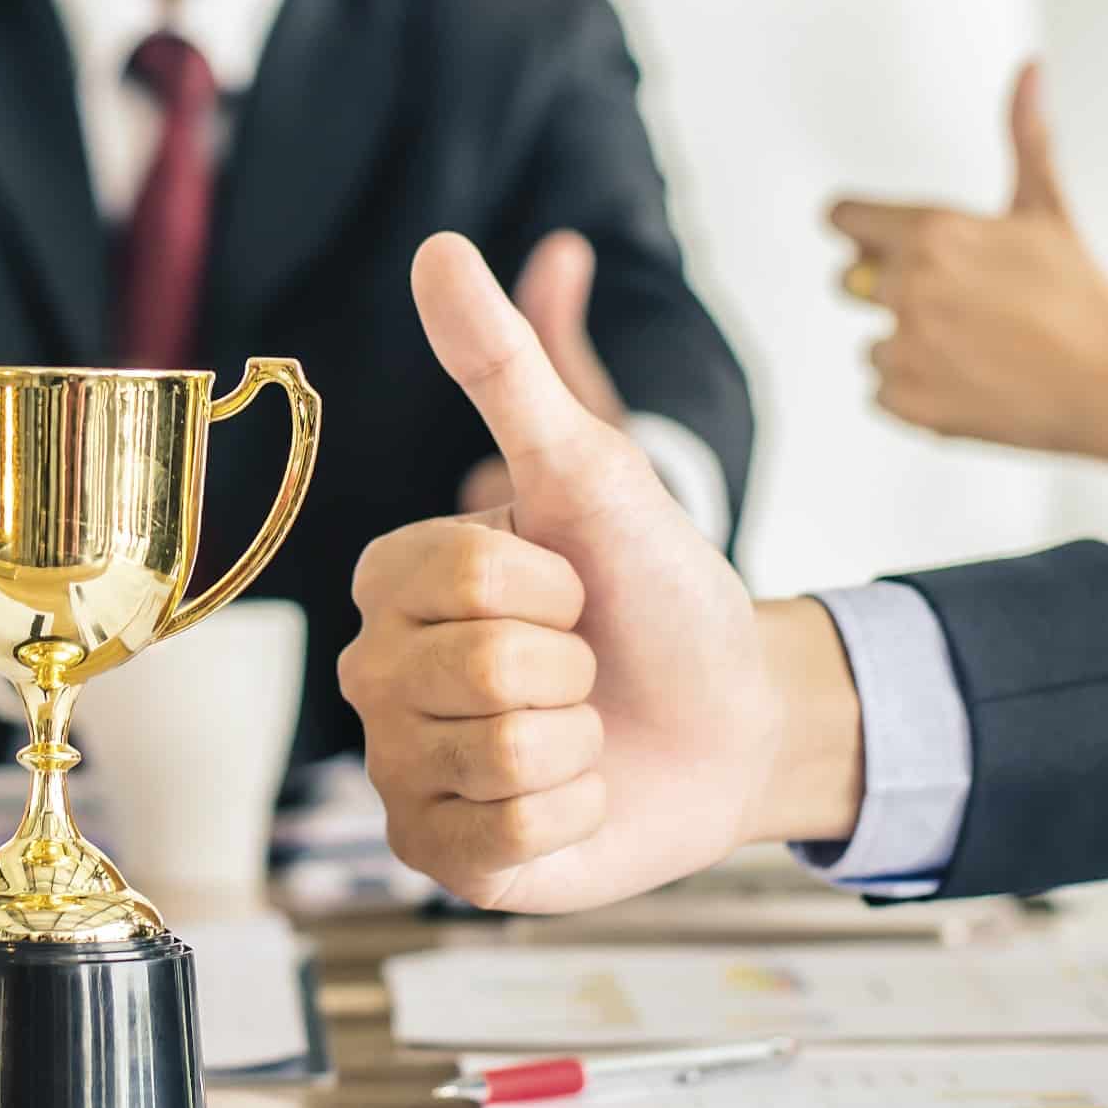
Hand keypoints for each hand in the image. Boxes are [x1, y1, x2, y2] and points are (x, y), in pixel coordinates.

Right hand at [340, 235, 857, 913]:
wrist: (731, 716)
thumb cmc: (655, 588)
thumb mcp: (592, 472)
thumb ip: (504, 367)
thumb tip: (439, 249)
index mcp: (390, 584)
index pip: (456, 576)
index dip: (547, 580)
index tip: (569, 584)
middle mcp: (376, 678)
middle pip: (476, 671)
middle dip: (569, 665)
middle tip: (583, 665)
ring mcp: (401, 772)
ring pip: (496, 757)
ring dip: (579, 744)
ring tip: (582, 730)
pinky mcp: (441, 858)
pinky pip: (504, 836)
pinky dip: (574, 815)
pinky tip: (576, 796)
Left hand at [829, 61, 1107, 455]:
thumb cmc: (1080, 293)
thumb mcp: (1046, 210)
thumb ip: (1023, 137)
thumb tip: (1030, 66)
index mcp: (934, 233)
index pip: (841, 217)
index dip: (860, 229)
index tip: (879, 241)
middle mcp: (910, 287)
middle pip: (849, 283)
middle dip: (892, 290)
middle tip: (961, 305)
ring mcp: (906, 347)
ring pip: (872, 340)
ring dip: (912, 345)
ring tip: (979, 347)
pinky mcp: (907, 401)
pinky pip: (881, 390)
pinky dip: (918, 391)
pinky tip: (973, 382)